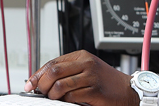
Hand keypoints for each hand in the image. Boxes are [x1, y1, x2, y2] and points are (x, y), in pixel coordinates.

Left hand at [23, 50, 138, 105]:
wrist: (128, 90)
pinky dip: (65, 101)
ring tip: (54, 98)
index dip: (38, 75)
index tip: (30, 84)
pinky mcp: (95, 90)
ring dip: (52, 95)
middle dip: (43, 85)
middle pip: (53, 72)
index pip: (52, 63)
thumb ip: (66, 72)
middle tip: (42, 93)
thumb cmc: (105, 82)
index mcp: (81, 56)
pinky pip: (72, 96)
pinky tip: (67, 101)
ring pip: (60, 85)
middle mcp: (86, 63)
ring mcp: (91, 76)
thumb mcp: (86, 70)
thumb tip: (40, 80)